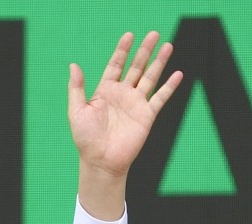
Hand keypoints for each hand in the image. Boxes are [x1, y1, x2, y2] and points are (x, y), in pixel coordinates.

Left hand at [69, 31, 182, 218]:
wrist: (101, 161)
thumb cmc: (86, 139)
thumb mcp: (77, 111)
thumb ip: (76, 88)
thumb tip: (73, 64)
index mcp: (105, 91)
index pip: (115, 65)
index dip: (122, 50)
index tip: (129, 35)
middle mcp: (122, 95)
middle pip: (135, 67)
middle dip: (144, 51)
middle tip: (154, 34)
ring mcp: (135, 104)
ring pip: (149, 78)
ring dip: (159, 62)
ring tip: (168, 45)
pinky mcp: (146, 116)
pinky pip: (160, 98)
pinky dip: (169, 86)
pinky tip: (177, 74)